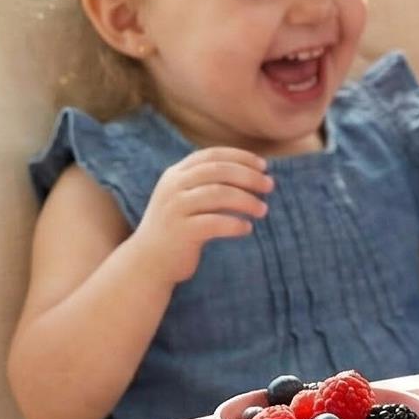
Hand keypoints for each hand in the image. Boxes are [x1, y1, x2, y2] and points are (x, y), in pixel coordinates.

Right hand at [128, 147, 272, 285]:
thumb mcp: (186, 199)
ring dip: (246, 201)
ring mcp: (175, 209)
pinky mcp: (181, 232)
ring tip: (263, 210)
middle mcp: (173, 187)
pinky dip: (235, 224)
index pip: (211, 156)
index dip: (240, 157)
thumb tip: (252, 175)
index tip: (263, 165)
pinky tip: (247, 229)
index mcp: (175, 175)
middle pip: (218, 171)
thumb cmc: (177, 228)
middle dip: (248, 176)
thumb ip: (208, 184)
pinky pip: (215, 223)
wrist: (148, 262)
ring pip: (218, 194)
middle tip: (270, 186)